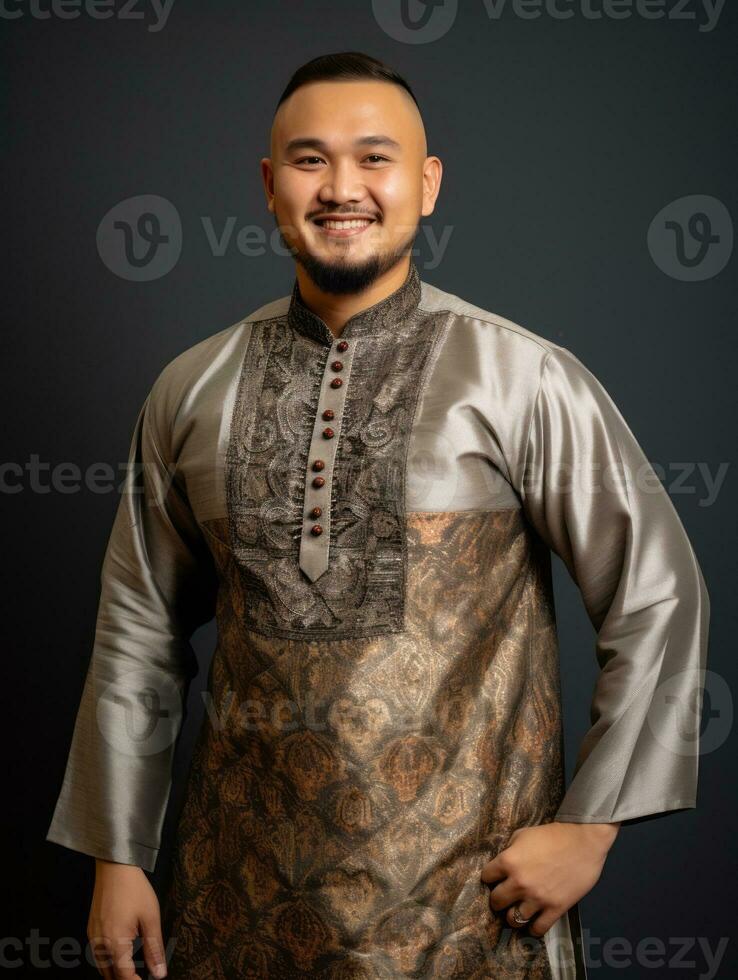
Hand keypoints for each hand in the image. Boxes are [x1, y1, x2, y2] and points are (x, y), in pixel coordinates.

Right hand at [87, 859, 167, 978]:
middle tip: (142, 975)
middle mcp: (100, 944)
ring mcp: (93, 937)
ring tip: (134, 969)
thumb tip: (159, 974)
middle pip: (110, 976)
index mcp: (115, 943)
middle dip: (125, 978)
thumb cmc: (135, 890)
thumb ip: (154, 948)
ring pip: (102, 968)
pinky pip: (98, 955)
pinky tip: (121, 954)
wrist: (114, 867)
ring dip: (116, 973)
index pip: (124, 976)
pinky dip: (109, 962)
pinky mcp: (91, 929)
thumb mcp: (151, 917)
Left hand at [480, 821, 619, 936]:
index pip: (486, 877)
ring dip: (513, 915)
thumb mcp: (523, 834)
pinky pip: (537, 929)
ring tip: (518, 910)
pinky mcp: (555, 909)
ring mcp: (537, 898)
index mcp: (509, 861)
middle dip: (498, 898)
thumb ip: (509, 850)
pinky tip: (534, 920)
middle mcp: (519, 883)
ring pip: (513, 919)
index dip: (490, 877)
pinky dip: (533, 927)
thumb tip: (502, 865)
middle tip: (505, 895)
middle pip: (496, 902)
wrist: (584, 842)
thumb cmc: (553, 834)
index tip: (496, 878)